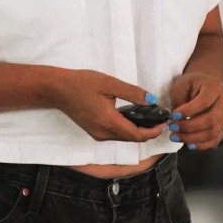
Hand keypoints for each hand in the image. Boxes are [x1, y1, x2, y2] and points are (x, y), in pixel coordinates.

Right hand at [52, 69, 170, 143]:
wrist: (57, 89)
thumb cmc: (81, 83)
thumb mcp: (109, 83)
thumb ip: (132, 93)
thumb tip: (152, 101)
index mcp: (109, 123)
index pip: (138, 135)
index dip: (154, 131)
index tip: (165, 122)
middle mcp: (103, 134)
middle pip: (132, 139)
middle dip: (149, 132)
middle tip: (161, 119)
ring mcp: (97, 134)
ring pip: (124, 138)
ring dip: (138, 131)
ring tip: (149, 118)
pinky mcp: (94, 132)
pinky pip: (115, 135)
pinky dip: (127, 129)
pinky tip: (132, 118)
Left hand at [168, 72, 222, 149]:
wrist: (206, 84)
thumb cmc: (193, 83)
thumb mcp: (182, 84)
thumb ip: (179, 100)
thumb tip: (174, 119)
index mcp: (214, 88)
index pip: (204, 102)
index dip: (189, 111)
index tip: (174, 115)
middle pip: (211, 120)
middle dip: (189, 127)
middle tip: (173, 127)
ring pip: (213, 132)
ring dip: (193, 138)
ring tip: (176, 136)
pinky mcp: (222, 127)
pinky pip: (215, 140)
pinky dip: (202, 145)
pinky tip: (189, 144)